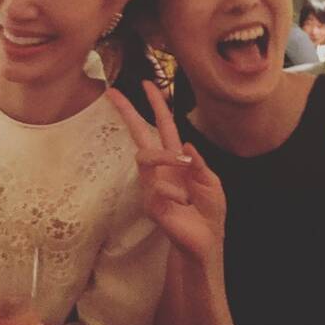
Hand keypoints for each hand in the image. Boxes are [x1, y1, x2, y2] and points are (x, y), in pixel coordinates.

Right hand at [107, 81, 225, 263]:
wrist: (206, 241)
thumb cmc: (208, 212)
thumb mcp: (211, 183)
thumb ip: (199, 163)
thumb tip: (184, 142)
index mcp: (177, 159)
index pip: (163, 125)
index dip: (156, 104)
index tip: (147, 84)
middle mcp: (160, 168)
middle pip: (139, 133)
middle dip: (127, 112)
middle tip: (114, 93)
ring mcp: (151, 184)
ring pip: (145, 157)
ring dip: (166, 159)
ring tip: (183, 170)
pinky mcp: (148, 202)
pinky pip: (156, 188)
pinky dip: (175, 194)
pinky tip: (183, 204)